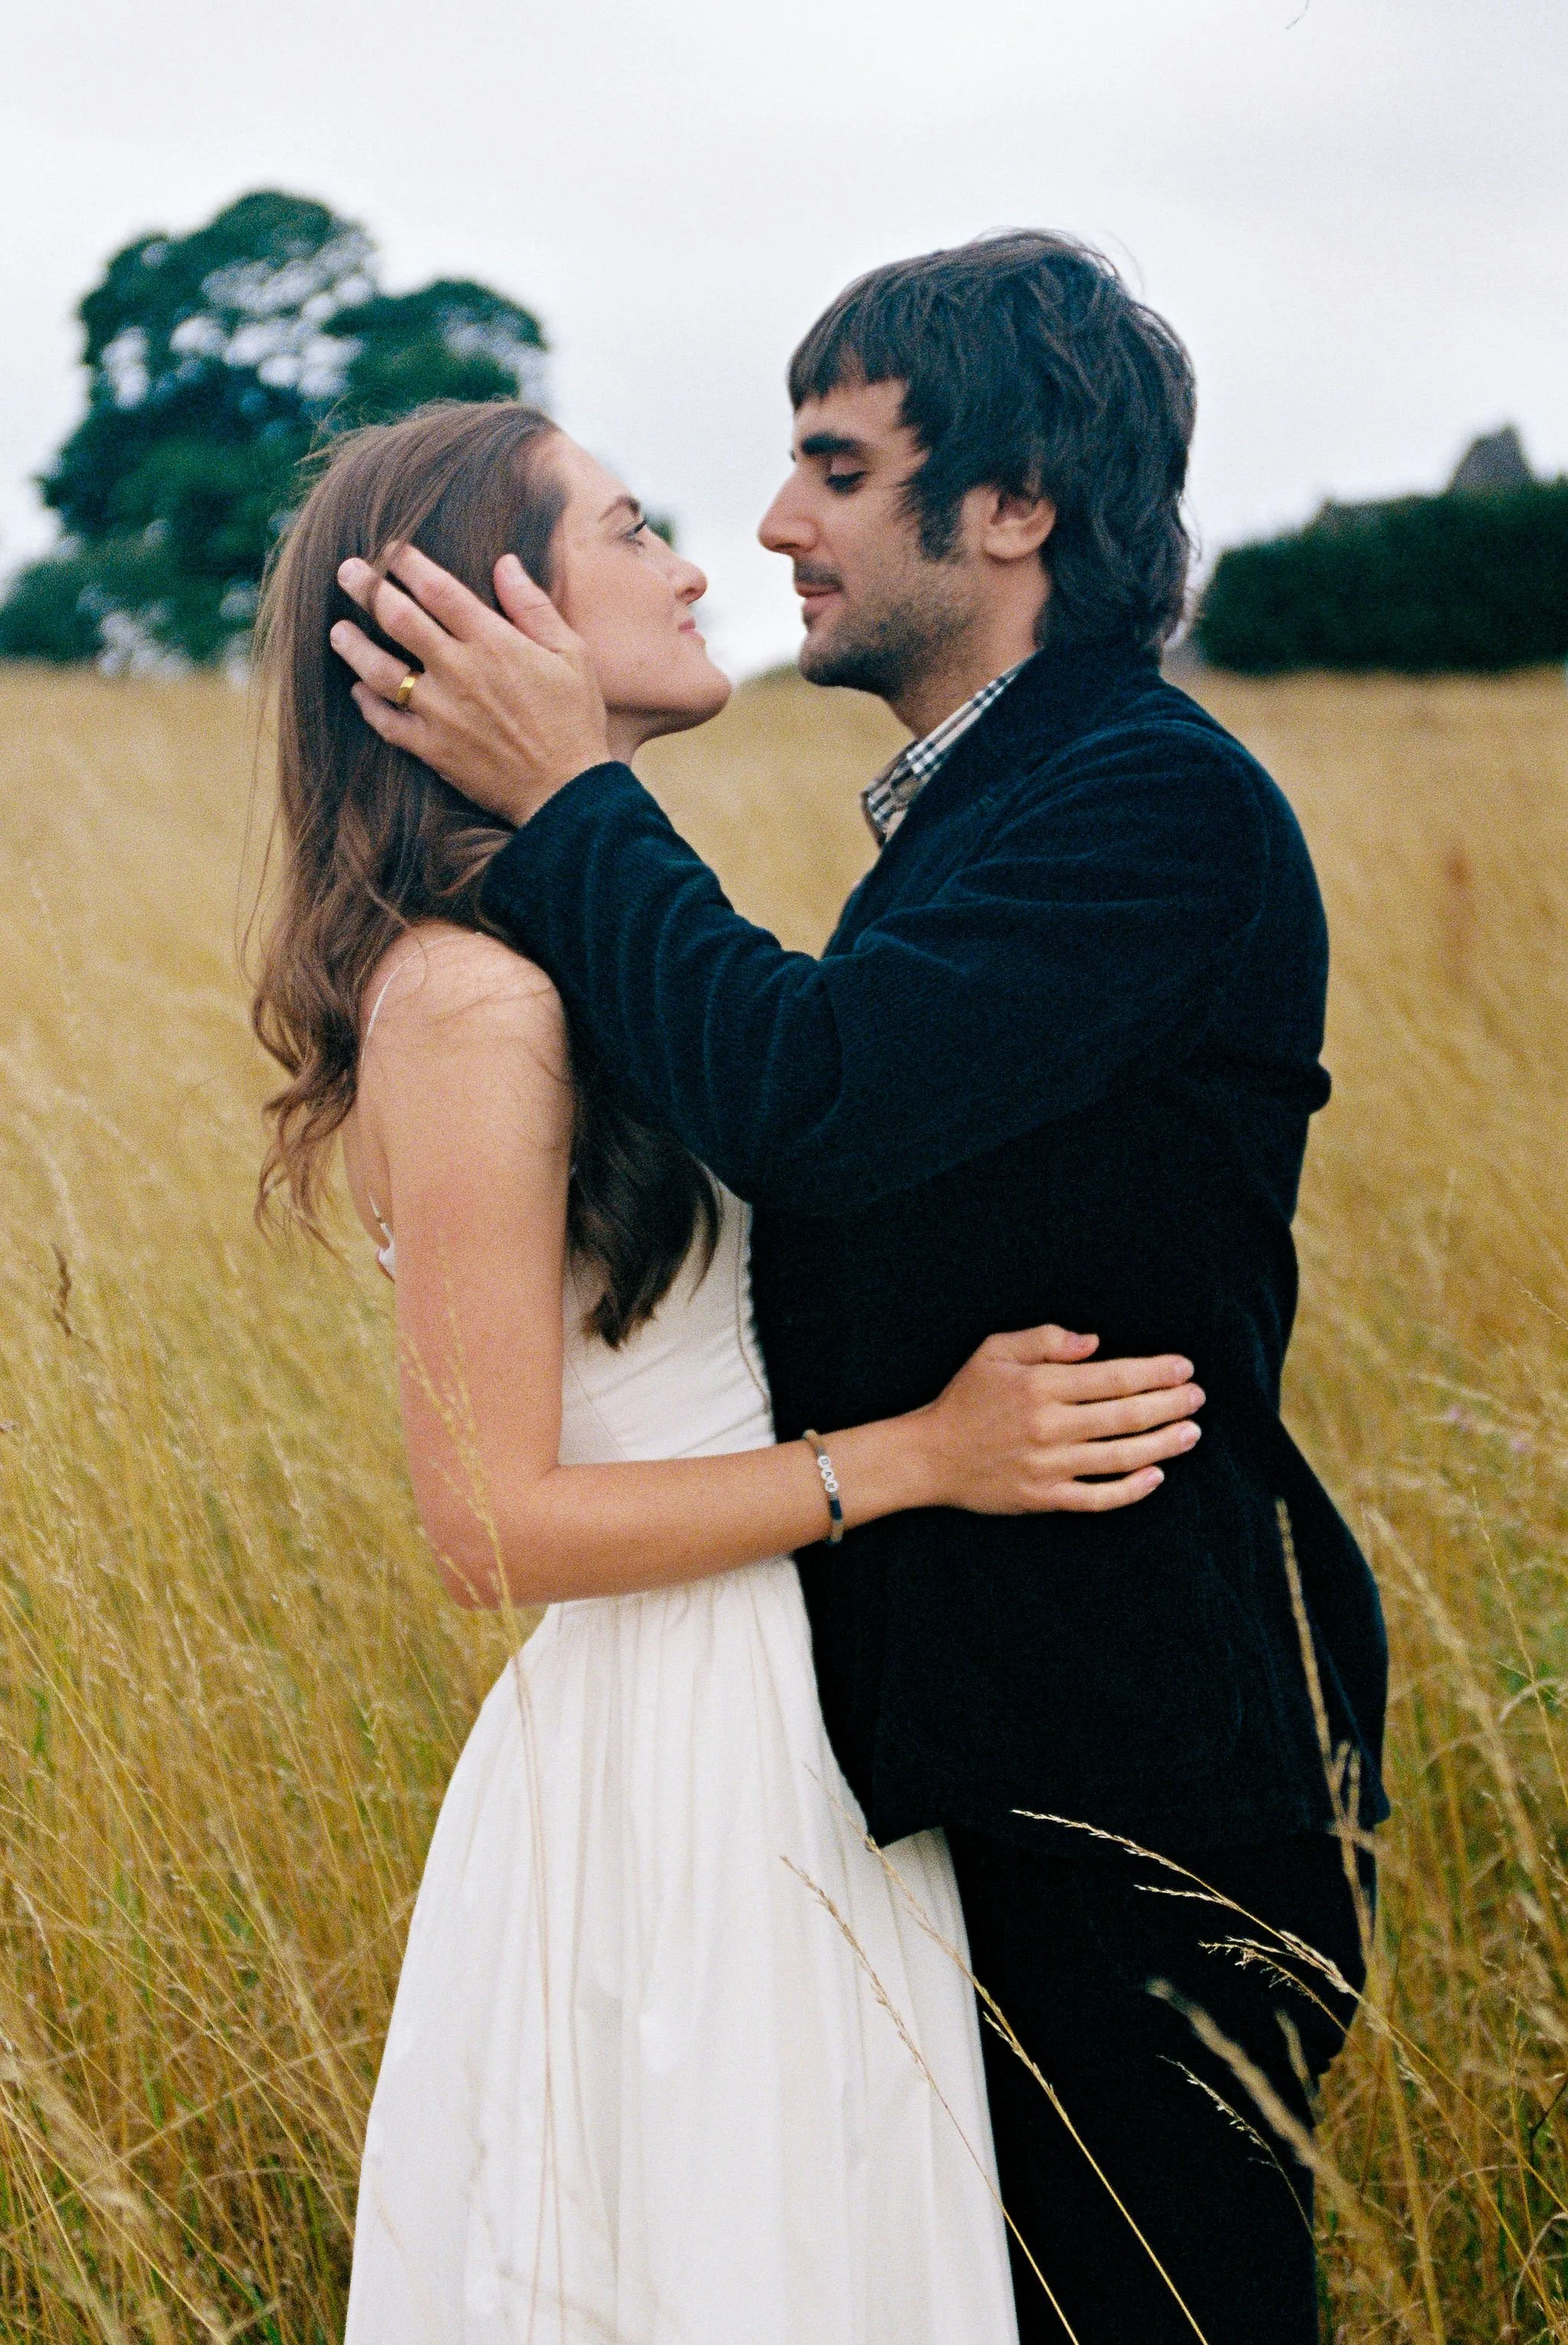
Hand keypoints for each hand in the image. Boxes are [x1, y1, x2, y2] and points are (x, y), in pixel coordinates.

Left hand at [329, 544, 610, 824]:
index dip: (408, 563)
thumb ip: (532, 606)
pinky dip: (367, 704)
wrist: (566, 791)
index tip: (390, 549)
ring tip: (337, 630)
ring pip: (379, 669)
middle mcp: (458, 671)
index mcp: (492, 642)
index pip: (437, 589)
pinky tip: (358, 690)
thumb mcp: (571, 654)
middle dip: (367, 589)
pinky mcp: (431, 748)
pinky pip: (386, 722)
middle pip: (397, 619)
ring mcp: (439, 711)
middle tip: (347, 572)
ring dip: (353, 646)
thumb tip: (505, 563)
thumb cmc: (573, 719)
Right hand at [915, 1326, 1203, 1515]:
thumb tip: (1095, 1342)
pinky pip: (1098, 1498)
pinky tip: (1157, 1476)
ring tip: (1192, 1433)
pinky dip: (1131, 1490)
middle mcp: (1049, 1426)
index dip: (1155, 1372)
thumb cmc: (966, 1397)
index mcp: (1040, 1385)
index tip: (1184, 1368)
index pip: (1113, 1377)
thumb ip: (1045, 1339)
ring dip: (1163, 1444)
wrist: (930, 1456)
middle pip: (1125, 1416)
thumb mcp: (995, 1351)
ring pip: (1120, 1457)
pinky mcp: (1044, 1498)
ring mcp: (1048, 1466)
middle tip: (1198, 1398)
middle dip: (1170, 1404)